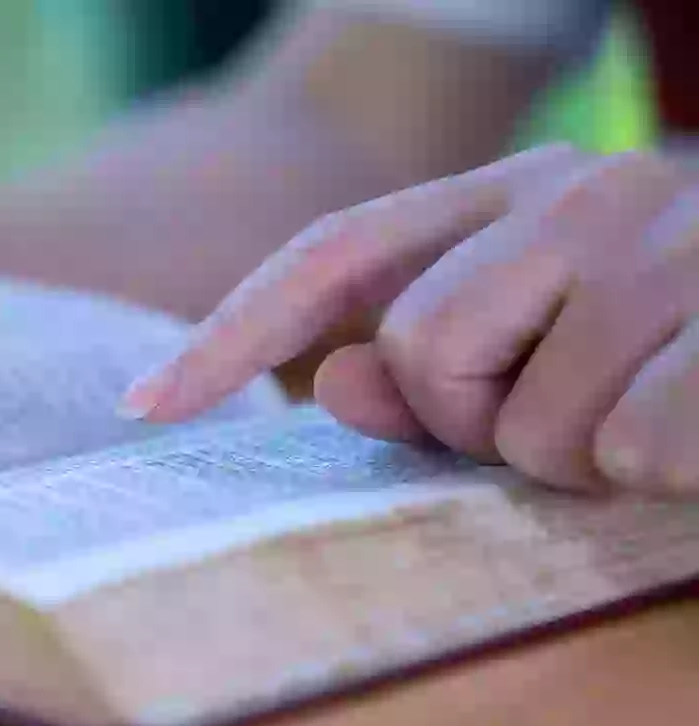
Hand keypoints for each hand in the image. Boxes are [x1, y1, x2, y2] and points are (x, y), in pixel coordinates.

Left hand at [121, 145, 698, 494]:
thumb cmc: (683, 332)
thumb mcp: (556, 335)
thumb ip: (436, 358)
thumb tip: (336, 383)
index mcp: (518, 190)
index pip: (334, 254)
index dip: (228, 333)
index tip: (142, 409)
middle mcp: (585, 192)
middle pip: (423, 351)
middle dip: (479, 421)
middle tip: (567, 414)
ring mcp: (671, 244)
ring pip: (531, 427)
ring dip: (582, 458)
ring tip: (653, 411)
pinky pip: (634, 451)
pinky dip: (664, 473)